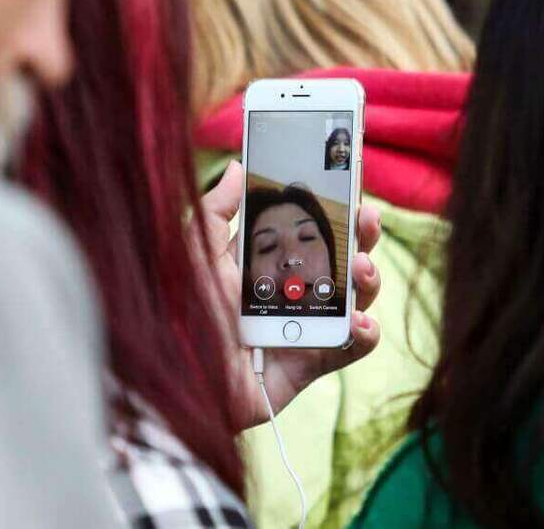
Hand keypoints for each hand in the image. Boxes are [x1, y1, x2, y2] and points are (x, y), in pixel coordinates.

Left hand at [198, 161, 382, 429]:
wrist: (175, 377)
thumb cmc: (178, 312)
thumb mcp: (195, 253)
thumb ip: (217, 210)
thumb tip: (237, 166)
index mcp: (261, 263)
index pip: (306, 230)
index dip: (331, 209)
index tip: (350, 183)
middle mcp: (287, 292)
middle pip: (338, 260)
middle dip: (360, 237)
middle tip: (367, 218)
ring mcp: (301, 328)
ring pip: (352, 299)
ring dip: (367, 280)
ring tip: (362, 269)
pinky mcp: (309, 363)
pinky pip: (348, 347)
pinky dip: (363, 333)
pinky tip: (359, 321)